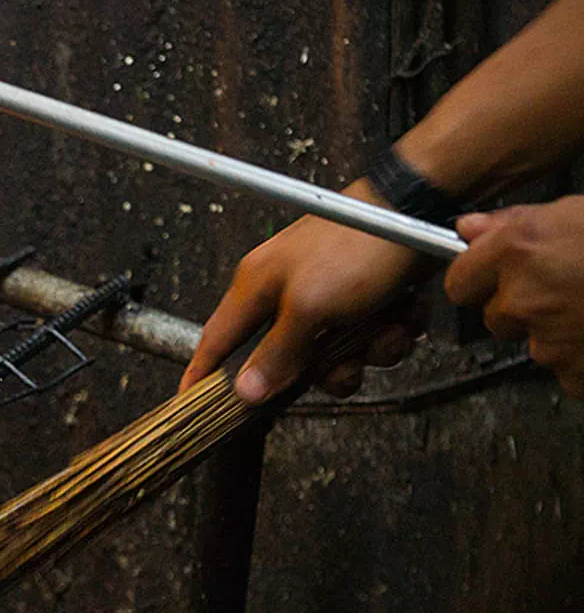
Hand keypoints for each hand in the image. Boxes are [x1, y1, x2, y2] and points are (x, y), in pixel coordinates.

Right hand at [180, 181, 428, 402]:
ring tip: (387, 329)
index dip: (202, 374)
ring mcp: (324, 295)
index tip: (190, 402)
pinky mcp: (360, 297)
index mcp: (256, 286)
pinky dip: (389, 334)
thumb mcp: (310, 305)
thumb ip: (276, 351)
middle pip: (288, 361)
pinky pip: (366, 338)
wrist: (422, 210)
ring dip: (368, 352)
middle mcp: (284, 292)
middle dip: (326, 370)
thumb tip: (244, 390)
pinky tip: (401, 315)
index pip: (216, 340)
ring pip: (334, 355)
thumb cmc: (359, 242)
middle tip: (347, 365)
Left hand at [445, 196, 583, 396]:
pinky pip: (565, 370)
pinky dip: (582, 359)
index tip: (494, 279)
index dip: (477, 280)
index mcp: (517, 251)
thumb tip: (469, 229)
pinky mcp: (573, 371)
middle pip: (494, 317)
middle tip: (563, 291)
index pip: (458, 282)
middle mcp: (523, 297)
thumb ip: (516, 223)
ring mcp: (547, 339)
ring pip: (532, 343)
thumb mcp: (575, 212)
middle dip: (519, 307)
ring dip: (554, 332)